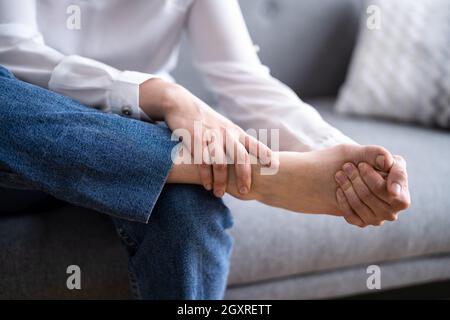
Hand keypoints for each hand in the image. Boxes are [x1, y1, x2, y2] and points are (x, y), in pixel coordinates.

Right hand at [139, 78, 272, 196]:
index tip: (275, 166)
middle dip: (244, 176)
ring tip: (219, 194)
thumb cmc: (206, 121)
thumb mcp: (225, 128)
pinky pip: (202, 161)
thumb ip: (236, 142)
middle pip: (240, 157)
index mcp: (236, 132)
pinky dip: (205, 176)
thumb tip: (249, 163)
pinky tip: (207, 185)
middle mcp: (226, 134)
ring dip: (221, 181)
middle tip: (244, 192)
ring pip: (220, 163)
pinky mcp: (195, 139)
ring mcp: (211, 136)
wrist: (182, 104)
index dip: (266, 155)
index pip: (255, 144)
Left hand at [335, 155, 410, 227]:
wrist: (348, 173)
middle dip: (356, 178)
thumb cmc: (365, 161)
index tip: (361, 165)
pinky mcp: (362, 223)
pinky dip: (343, 201)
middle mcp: (393, 210)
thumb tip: (386, 162)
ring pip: (359, 204)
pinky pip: (351, 216)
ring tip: (339, 174)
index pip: (388, 190)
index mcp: (402, 194)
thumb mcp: (371, 153)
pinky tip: (339, 189)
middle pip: (370, 196)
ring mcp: (377, 219)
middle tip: (346, 166)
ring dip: (347, 187)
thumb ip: (379, 154)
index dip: (372, 177)